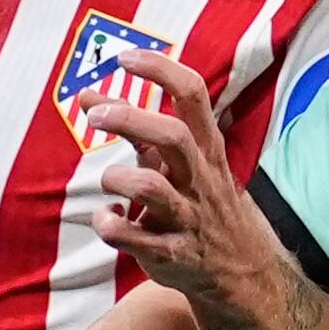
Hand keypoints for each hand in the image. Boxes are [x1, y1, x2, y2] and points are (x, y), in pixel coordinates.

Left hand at [80, 64, 283, 315]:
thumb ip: (134, 128)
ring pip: (153, 190)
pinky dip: (111, 226)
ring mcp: (187, 217)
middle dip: (131, 119)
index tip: (125, 58)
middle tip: (96, 114)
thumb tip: (88, 94)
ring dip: (119, 178)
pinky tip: (106, 218)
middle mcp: (199, 178)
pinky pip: (136, 239)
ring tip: (108, 181)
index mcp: (205, 148)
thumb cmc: (198, 202)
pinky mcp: (171, 253)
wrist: (240, 271)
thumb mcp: (178, 162)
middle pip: (173, 137)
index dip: (159, 70)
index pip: (192, 95)